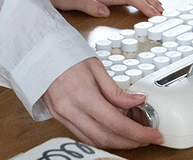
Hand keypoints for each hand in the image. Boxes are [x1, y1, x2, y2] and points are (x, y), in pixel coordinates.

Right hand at [42, 57, 162, 147]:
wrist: (38, 50)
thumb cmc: (66, 52)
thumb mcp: (95, 65)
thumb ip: (116, 89)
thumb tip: (138, 101)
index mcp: (83, 94)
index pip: (116, 124)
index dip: (138, 134)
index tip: (154, 135)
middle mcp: (71, 110)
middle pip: (106, 138)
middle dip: (130, 143)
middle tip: (146, 138)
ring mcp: (62, 116)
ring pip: (93, 141)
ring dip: (116, 143)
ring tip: (132, 135)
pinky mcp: (58, 117)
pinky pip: (82, 136)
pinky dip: (99, 137)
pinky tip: (111, 132)